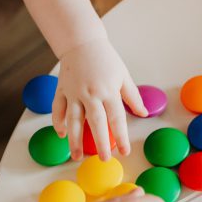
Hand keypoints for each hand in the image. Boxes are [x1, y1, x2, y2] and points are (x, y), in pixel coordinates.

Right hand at [54, 38, 145, 159]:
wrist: (81, 42)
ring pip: (73, 120)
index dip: (121, 136)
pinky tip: (61, 134)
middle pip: (96, 122)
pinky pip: (58, 109)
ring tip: (77, 156)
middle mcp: (91, 93)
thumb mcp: (123, 75)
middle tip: (104, 159)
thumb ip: (133, 96)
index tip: (125, 151)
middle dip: (100, 143)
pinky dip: (58, 122)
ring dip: (74, 139)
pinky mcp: (61, 90)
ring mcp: (74, 92)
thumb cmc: (105, 59)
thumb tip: (143, 113)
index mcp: (108, 90)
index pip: (116, 118)